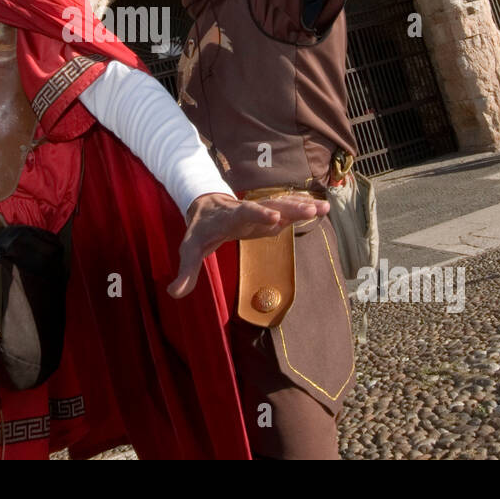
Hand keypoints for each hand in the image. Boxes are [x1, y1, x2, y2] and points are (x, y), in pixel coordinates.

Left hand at [167, 192, 329, 297]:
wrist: (205, 206)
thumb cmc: (199, 230)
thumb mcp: (189, 250)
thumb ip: (185, 272)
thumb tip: (174, 293)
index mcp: (228, 217)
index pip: (242, 213)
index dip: (257, 214)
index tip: (273, 218)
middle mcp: (247, 210)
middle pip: (270, 206)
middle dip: (289, 208)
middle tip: (310, 211)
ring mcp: (260, 210)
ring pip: (282, 205)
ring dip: (302, 206)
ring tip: (325, 208)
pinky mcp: (269, 213)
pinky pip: (288, 209)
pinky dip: (304, 207)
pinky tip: (323, 208)